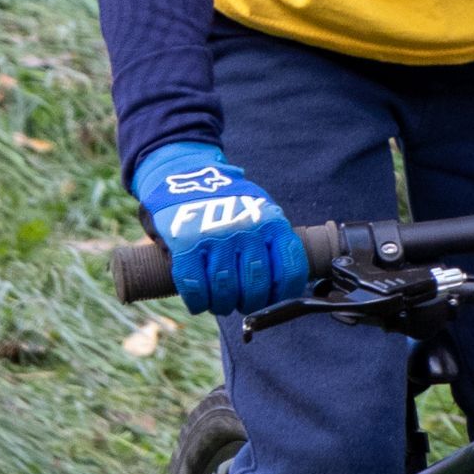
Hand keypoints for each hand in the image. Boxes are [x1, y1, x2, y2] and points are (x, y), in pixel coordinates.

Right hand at [133, 145, 308, 316]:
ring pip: (225, 290)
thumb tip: (285, 284)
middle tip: (241, 303)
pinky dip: (197, 302)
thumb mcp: (258, 208)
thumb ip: (271, 239)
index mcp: (271, 222)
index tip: (272, 298)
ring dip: (222, 305)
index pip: (290, 269)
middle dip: (249, 303)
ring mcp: (215, 236)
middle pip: (255, 286)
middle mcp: (246, 230)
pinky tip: (198, 303)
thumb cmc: (226, 200)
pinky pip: (195, 287)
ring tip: (220, 303)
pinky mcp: (185, 244)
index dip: (283, 293)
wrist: (184, 169)